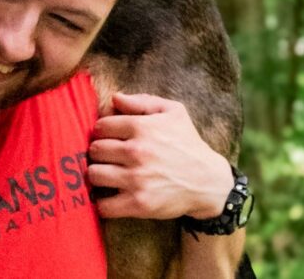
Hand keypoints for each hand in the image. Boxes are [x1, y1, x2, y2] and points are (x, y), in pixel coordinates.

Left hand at [87, 93, 233, 220]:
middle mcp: (136, 152)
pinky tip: (110, 197)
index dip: (102, 132)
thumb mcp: (173, 112)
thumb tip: (115, 98)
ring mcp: (137, 179)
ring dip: (98, 175)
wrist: (209, 182)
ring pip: (94, 174)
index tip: (109, 139)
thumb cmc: (188, 144)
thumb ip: (142, 101)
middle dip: (98, 153)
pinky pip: (104, 205)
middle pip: (94, 150)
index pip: (101, 127)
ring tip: (107, 175)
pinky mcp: (139, 203)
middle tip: (107, 157)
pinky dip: (102, 203)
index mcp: (141, 127)